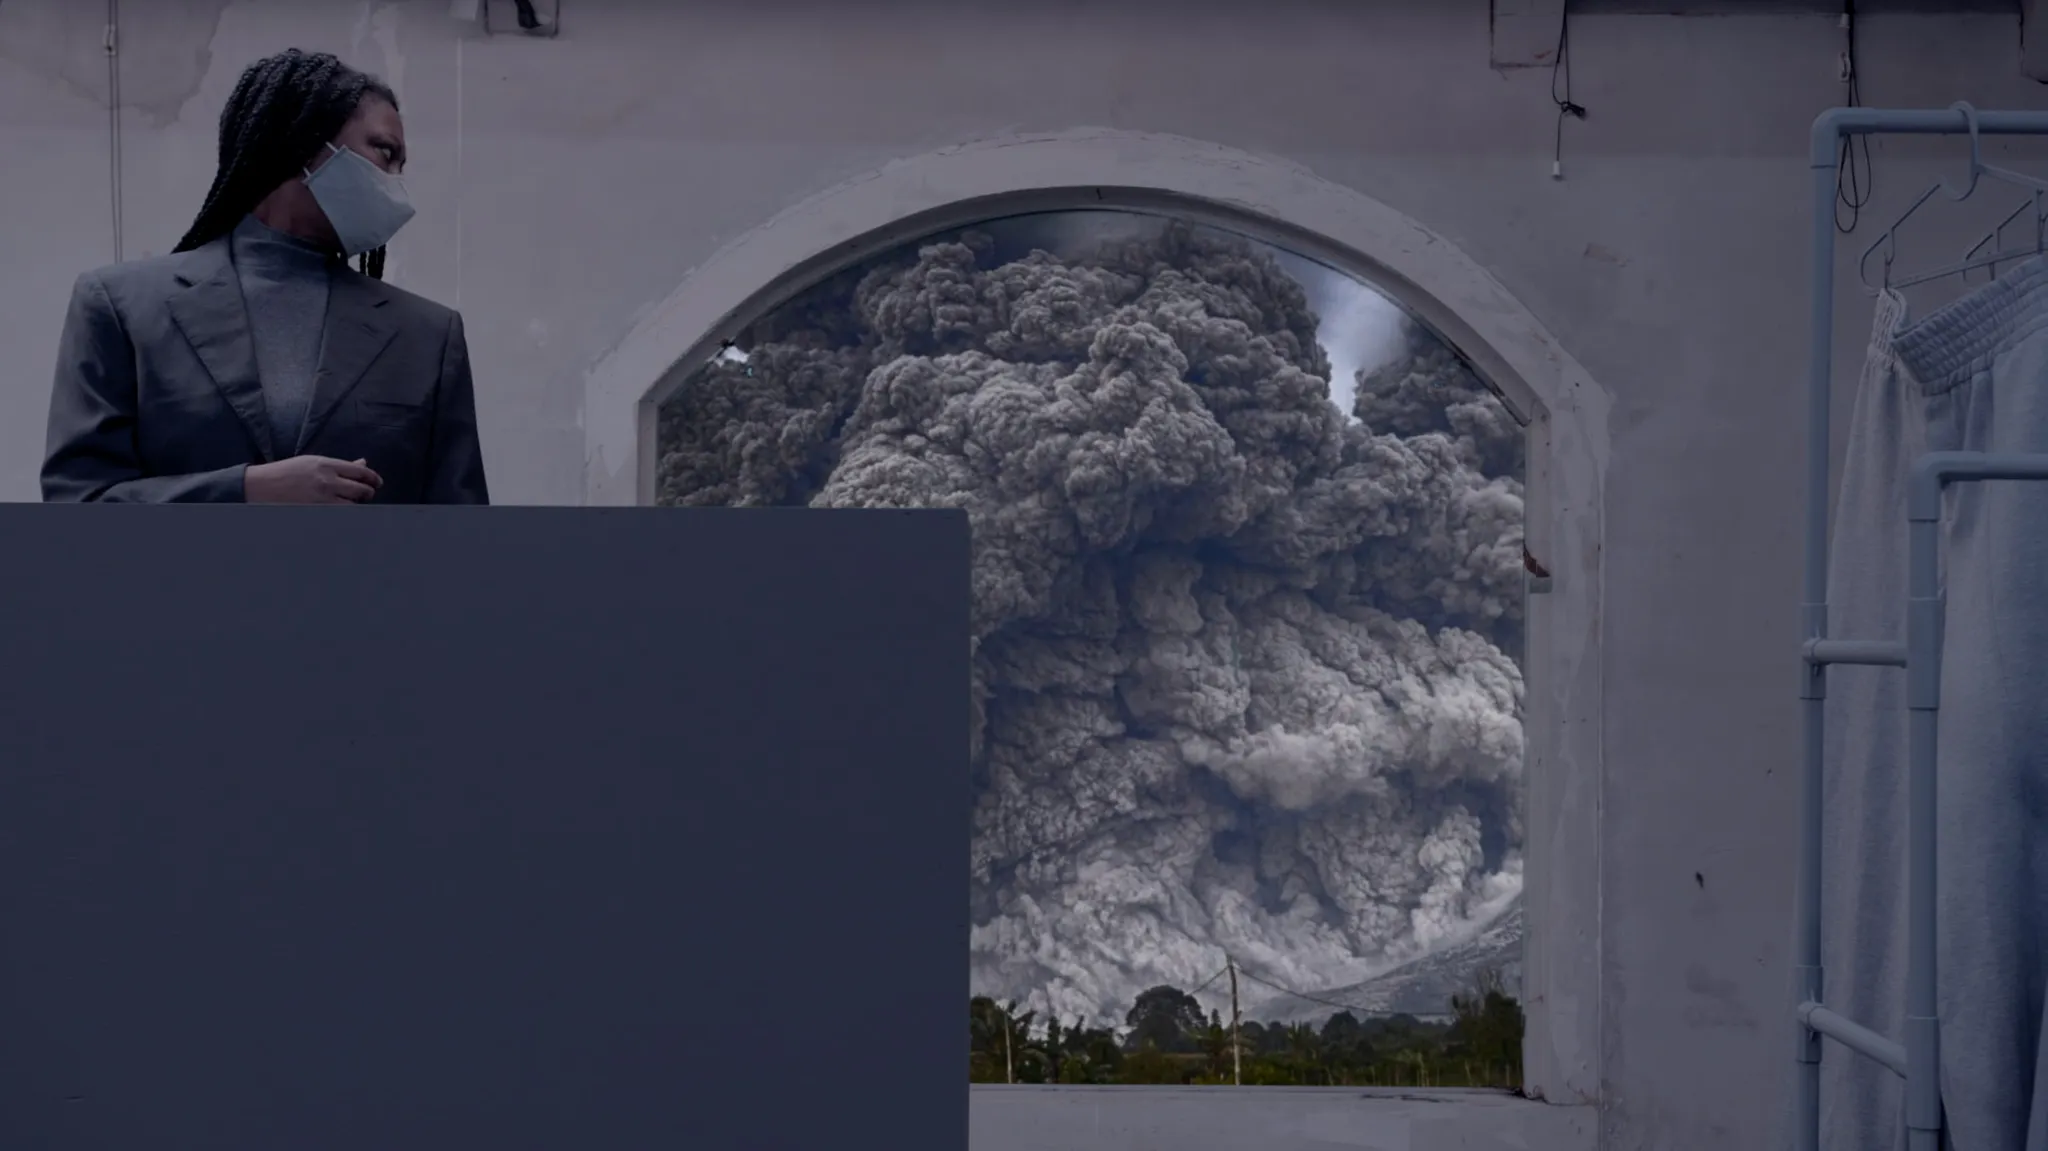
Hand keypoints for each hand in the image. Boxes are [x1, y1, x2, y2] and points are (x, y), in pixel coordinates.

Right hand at [244, 456, 383, 504]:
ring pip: (353, 505)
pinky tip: (343, 512)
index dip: (373, 478)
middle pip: (361, 489)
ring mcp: (322, 498)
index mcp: (326, 464)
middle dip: (368, 493)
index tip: (377, 482)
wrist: (260, 486)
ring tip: (354, 503)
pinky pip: (340, 515)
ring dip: (357, 505)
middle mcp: (327, 480)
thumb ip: (339, 465)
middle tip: (367, 494)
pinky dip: (346, 514)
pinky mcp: (316, 511)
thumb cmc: (287, 472)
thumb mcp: (313, 462)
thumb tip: (363, 464)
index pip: (360, 472)